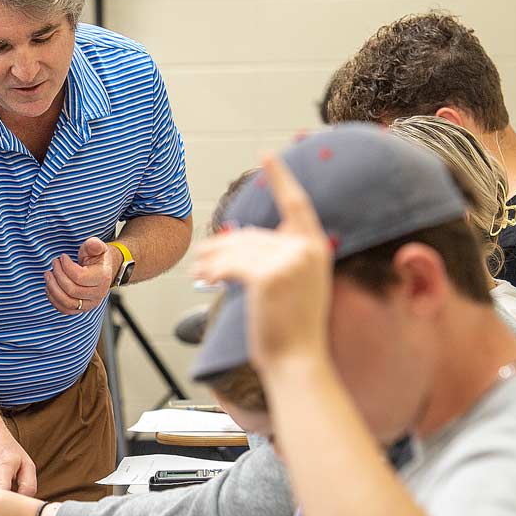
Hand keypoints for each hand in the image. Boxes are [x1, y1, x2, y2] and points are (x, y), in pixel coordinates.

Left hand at [44, 236, 121, 314]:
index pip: (80, 277)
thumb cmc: (97, 258)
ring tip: (47, 275)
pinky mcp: (81, 309)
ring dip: (53, 288)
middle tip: (54, 263)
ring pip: (67, 302)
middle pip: (72, 290)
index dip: (66, 267)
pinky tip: (49, 287)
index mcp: (102, 277)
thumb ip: (95, 245)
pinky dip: (54, 299)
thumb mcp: (98, 247)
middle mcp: (98, 294)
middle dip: (58, 275)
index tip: (62, 257)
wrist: (102, 271)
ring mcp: (90, 303)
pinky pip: (65, 309)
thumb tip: (93, 244)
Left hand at [189, 155, 331, 369]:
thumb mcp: (295, 285)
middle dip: (223, 248)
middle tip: (201, 259)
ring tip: (198, 272)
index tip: (267, 154)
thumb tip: (235, 241)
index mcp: (316, 249)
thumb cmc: (292, 330)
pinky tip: (203, 280)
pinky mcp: (268, 276)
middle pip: (252, 235)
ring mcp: (289, 261)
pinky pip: (230, 266)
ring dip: (213, 261)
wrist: (298, 362)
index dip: (281, 177)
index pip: (297, 204)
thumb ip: (277, 257)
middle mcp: (307, 249)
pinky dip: (213, 272)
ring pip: (237, 251)